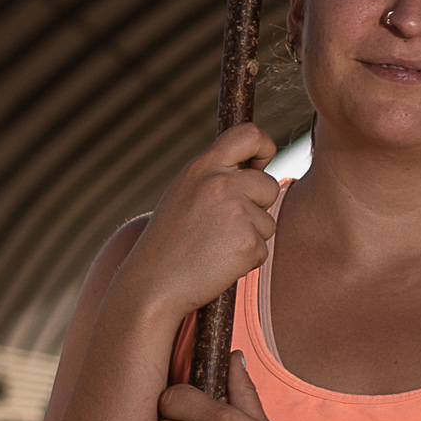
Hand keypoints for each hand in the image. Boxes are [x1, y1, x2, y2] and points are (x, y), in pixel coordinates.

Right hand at [114, 124, 283, 326]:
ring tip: (213, 247)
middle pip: (268, 185)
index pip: (249, 135)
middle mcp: (220, 184)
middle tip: (222, 226)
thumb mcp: (184, 194)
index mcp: (202, 168)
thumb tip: (256, 165)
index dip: (264, 146)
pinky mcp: (247, 243)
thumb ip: (215, 176)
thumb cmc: (168, 241)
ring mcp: (236, 213)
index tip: (261, 163)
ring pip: (267, 221)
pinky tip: (216, 264)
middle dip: (256, 206)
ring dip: (249, 237)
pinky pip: (262, 249)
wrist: (153, 285)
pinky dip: (245, 260)